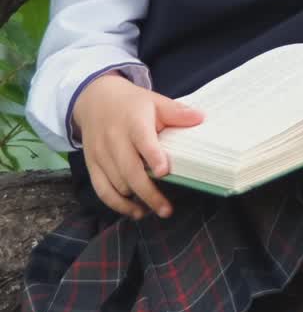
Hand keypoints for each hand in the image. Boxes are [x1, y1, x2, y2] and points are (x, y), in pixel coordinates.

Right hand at [72, 72, 204, 219]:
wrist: (95, 99)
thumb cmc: (132, 104)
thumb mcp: (155, 102)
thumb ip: (177, 112)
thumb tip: (201, 118)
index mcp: (133, 122)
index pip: (143, 140)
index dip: (153, 156)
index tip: (164, 171)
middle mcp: (114, 139)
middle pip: (129, 170)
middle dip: (148, 193)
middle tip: (167, 210)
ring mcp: (100, 153)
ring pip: (116, 184)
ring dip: (135, 200)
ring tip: (157, 209)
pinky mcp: (92, 164)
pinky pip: (102, 190)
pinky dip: (117, 205)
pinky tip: (135, 212)